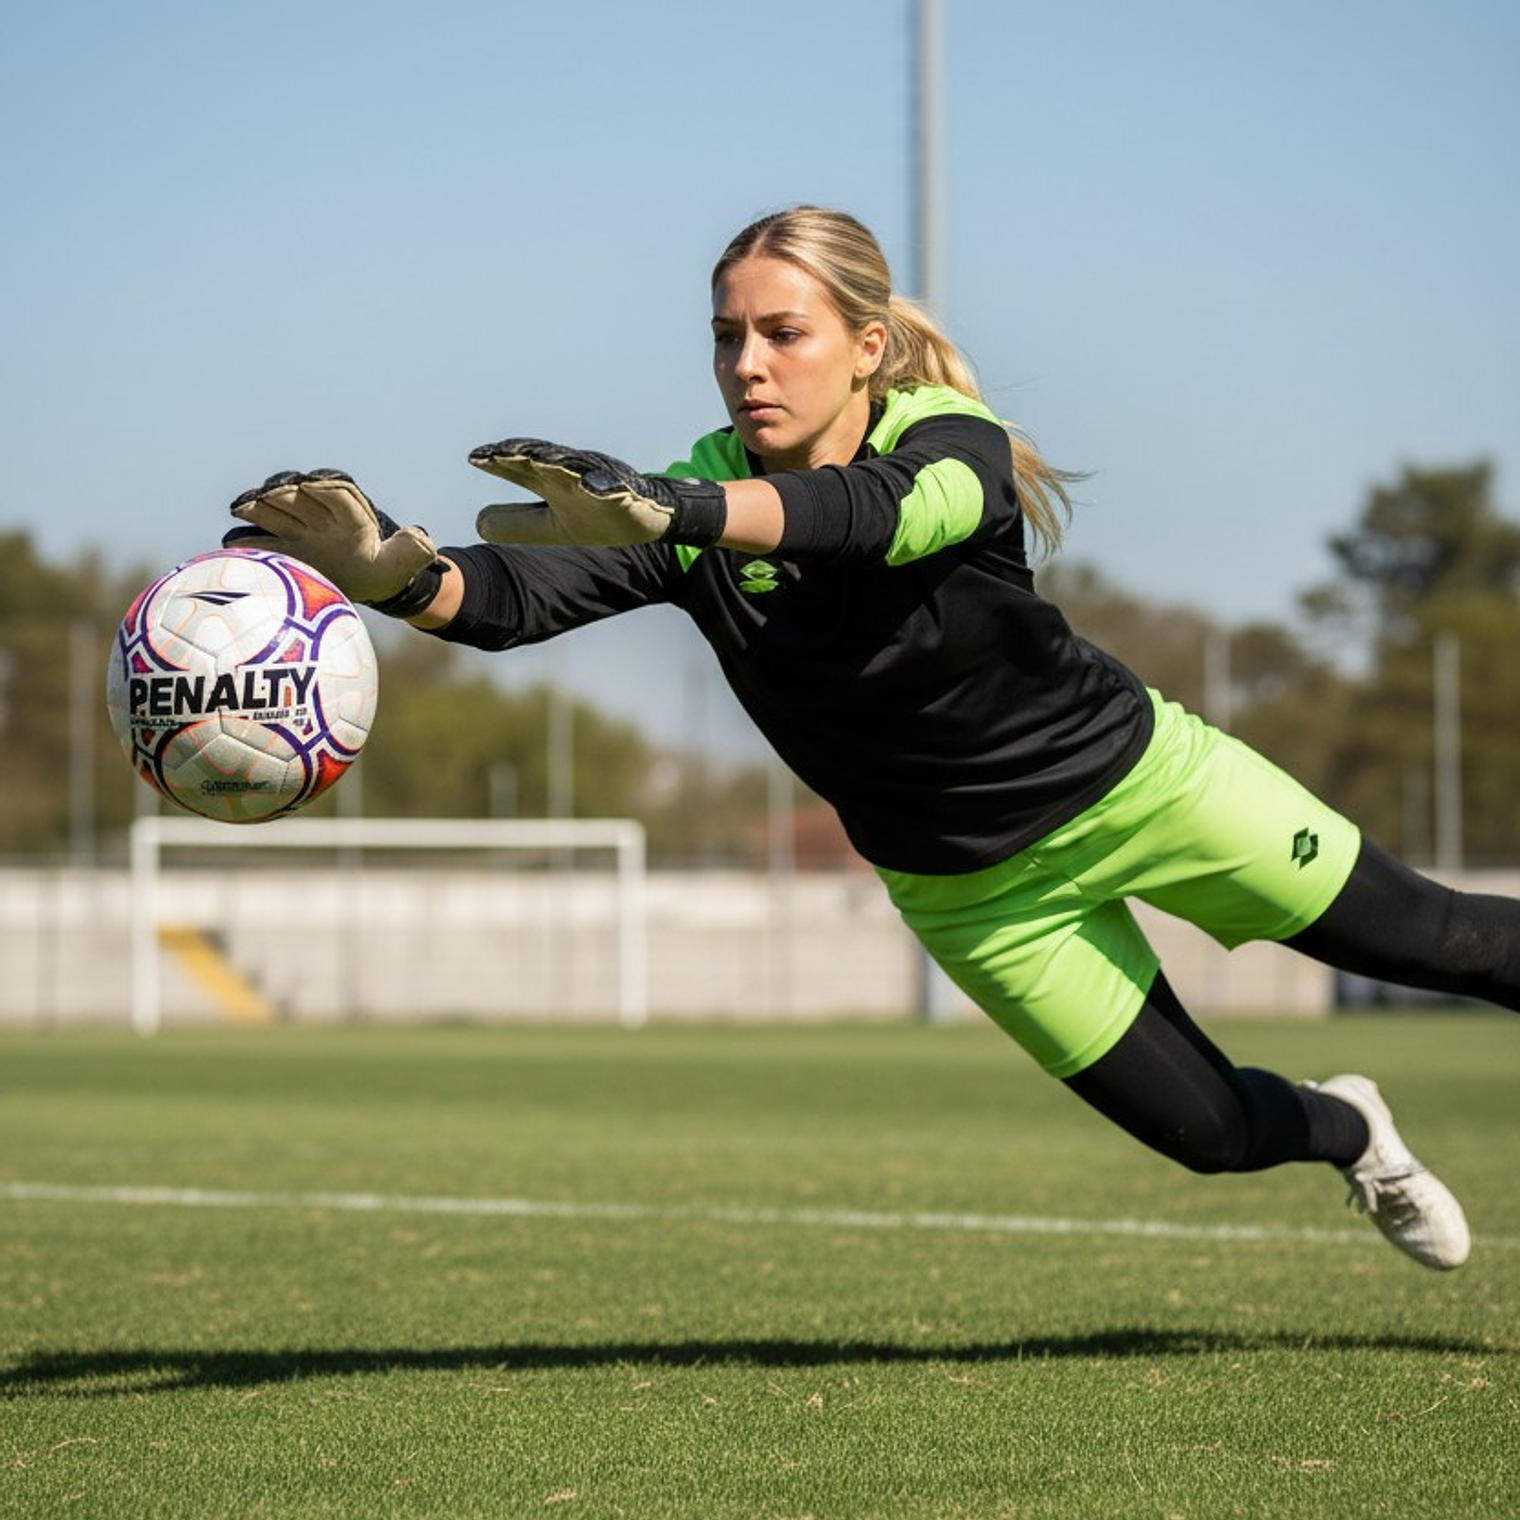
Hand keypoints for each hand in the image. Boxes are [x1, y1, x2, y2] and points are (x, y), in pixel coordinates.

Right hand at [226, 470, 441, 611]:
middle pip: (300, 497)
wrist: (370, 579)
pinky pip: (262, 541)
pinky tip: (227, 545)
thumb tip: (423, 539)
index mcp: (354, 515)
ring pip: (276, 511)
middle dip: (285, 492)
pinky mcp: (285, 547)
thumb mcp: (406, 561)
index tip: (311, 482)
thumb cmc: (389, 569)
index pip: (339, 494)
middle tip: (267, 492)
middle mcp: (323, 516)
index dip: (325, 487)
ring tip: (240, 507)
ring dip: (259, 507)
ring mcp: (301, 530)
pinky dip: (246, 542)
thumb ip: (414, 550)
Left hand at [469, 439, 726, 548]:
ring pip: (575, 466)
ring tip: (534, 458)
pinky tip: (591, 487)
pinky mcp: (625, 493)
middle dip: (520, 454)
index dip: (498, 461)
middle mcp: (572, 473)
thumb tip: (479, 524)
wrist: (648, 519)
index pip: (520, 467)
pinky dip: (602, 485)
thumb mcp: (551, 526)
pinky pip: (613, 487)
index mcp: (552, 480)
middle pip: (542, 459)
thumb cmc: (598, 518)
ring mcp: (598, 480)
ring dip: (555, 460)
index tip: (475, 459)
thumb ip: (517, 523)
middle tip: (496, 453)